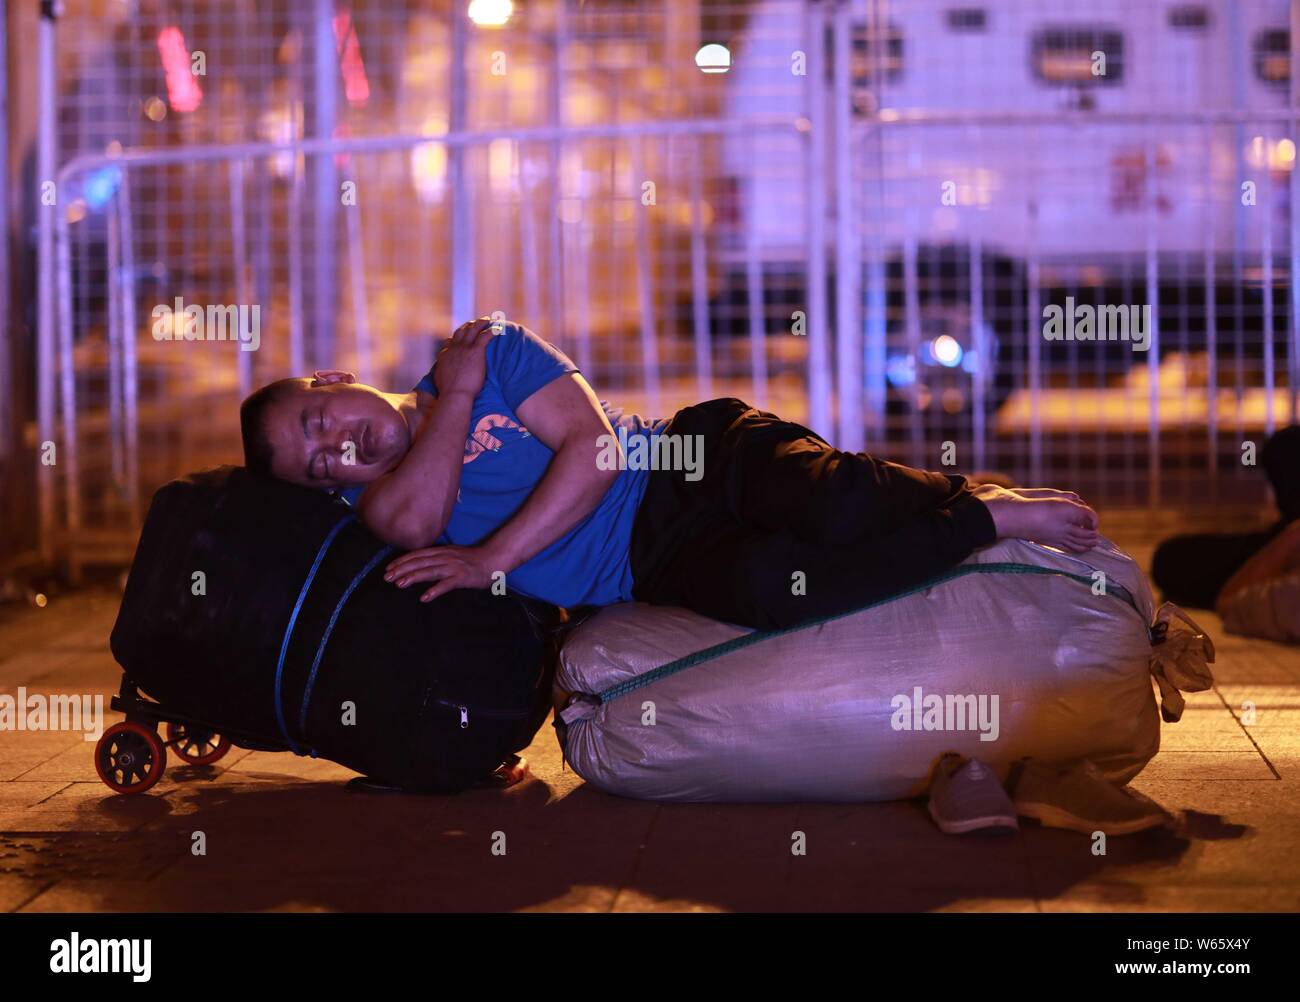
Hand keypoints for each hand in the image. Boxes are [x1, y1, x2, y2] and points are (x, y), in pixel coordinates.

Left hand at [383, 543, 501, 601]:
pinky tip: (424, 597)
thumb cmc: (472, 560)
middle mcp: (444, 557)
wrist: (494, 560)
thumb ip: (437, 558)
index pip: (417, 555)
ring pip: (429, 571)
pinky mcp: (462, 578)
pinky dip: (434, 590)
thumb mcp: (451, 554)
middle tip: (387, 577)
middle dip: (401, 569)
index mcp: (441, 551)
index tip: (389, 568)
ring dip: (413, 577)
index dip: (401, 561)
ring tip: (399, 584)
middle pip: (419, 562)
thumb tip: (420, 564)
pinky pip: (446, 585)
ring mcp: (453, 567)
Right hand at [433, 316, 494, 398]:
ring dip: (480, 322)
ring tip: (487, 319)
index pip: (450, 342)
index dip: (456, 338)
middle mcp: (454, 349)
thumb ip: (442, 375)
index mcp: (445, 355)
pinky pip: (485, 336)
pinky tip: (498, 327)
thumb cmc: (449, 394)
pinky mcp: (475, 351)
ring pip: (473, 329)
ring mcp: (464, 348)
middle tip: (475, 323)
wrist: (454, 394)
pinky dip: (492, 330)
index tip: (461, 336)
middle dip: (468, 325)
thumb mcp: (440, 381)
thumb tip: (442, 378)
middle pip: (461, 331)